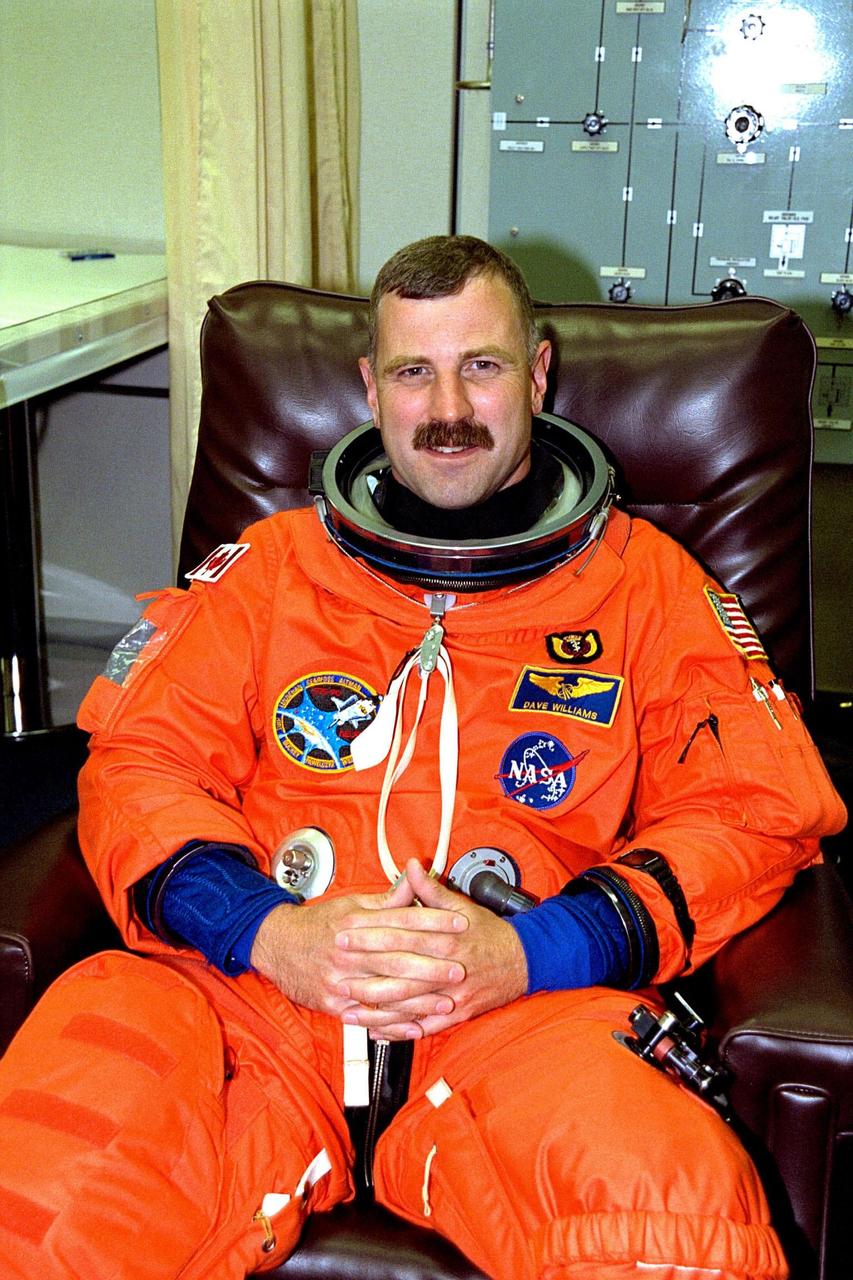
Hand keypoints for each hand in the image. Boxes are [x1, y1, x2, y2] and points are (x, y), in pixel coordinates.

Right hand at [249, 871, 468, 1031]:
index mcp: (355, 923)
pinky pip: (368, 1016)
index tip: (459, 923)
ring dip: (419, 999)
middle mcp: (348, 951)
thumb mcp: (351, 905)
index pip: (401, 921)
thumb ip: (387, 900)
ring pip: (385, 991)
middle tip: (460, 967)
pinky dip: (393, 1024)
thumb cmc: (318, 924)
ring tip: (446, 1001)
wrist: (276, 945)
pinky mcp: (333, 1004)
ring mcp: (339, 980)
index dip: (433, 922)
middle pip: (396, 958)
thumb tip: (416, 880)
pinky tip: (416, 1026)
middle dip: (432, 964)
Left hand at [336, 858, 528, 1039]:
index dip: (370, 935)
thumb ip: (431, 890)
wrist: (525, 960)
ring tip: (348, 1010)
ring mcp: (453, 995)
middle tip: (337, 977)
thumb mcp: (462, 905)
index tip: (345, 934)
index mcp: (447, 938)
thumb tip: (411, 866)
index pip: (401, 935)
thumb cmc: (490, 933)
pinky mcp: (458, 1014)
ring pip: (409, 1005)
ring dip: (377, 1010)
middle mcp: (448, 968)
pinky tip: (379, 1032)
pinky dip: (401, 1031)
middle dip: (366, 976)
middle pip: (400, 972)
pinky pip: (425, 1027)